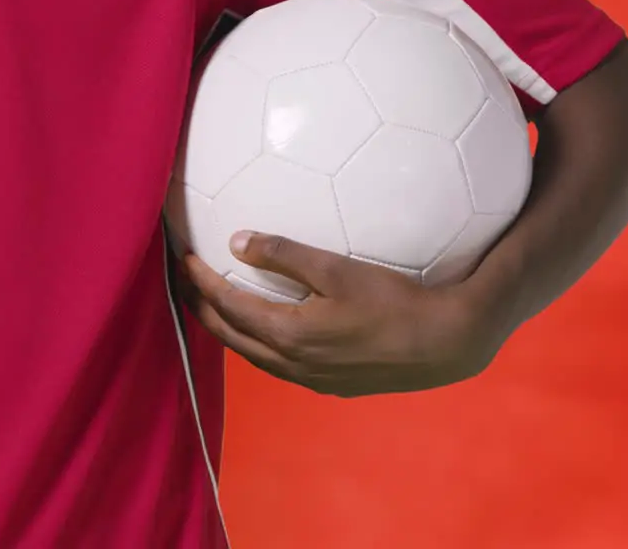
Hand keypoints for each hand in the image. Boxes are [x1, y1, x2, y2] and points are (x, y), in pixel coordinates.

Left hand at [176, 232, 503, 396]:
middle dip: (202, 309)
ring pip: (254, 356)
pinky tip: (271, 332)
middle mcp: (291, 364)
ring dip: (230, 330)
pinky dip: (261, 345)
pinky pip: (280, 366)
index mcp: (287, 334)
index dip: (201, 280)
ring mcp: (311, 379)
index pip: (227, 305)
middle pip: (230, 337)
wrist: (443, 344)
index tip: (185, 257)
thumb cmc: (394, 300)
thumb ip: (286, 254)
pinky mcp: (332, 385)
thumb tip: (237, 241)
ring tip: (217, 308)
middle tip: (186, 284)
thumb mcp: (338, 269)